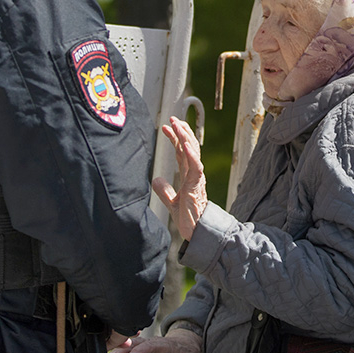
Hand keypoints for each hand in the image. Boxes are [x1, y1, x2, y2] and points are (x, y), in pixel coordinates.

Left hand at [152, 116, 207, 240]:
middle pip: (189, 147)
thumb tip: (156, 179)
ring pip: (193, 153)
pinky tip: (184, 144)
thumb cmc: (189, 219)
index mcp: (188, 176)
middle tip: (172, 119)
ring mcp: (196, 179)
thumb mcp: (172, 202)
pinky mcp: (197, 186)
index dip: (175, 138)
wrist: (197, 233)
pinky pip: (195, 167)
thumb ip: (165, 191)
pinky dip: (190, 154)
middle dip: (181, 132)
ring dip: (185, 137)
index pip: (182, 152)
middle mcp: (194, 174)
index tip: (166, 127)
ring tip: (177, 125)